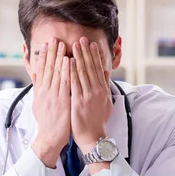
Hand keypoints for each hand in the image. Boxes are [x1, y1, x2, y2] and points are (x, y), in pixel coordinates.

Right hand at [30, 38, 70, 167]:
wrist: (49, 138)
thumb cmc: (47, 123)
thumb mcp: (38, 105)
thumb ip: (39, 90)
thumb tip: (36, 77)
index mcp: (40, 92)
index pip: (42, 70)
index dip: (44, 56)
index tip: (46, 44)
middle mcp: (45, 92)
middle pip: (47, 68)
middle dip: (51, 52)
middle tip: (53, 38)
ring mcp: (52, 96)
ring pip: (55, 73)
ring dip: (58, 57)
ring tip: (61, 44)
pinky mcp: (61, 101)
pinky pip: (64, 83)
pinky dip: (66, 70)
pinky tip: (68, 60)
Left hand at [70, 37, 112, 154]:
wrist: (93, 137)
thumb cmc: (97, 121)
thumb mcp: (105, 103)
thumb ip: (104, 86)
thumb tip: (105, 72)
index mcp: (102, 90)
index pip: (98, 69)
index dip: (95, 55)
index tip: (91, 44)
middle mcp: (96, 91)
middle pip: (91, 68)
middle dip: (86, 52)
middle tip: (82, 38)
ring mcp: (88, 96)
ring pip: (83, 73)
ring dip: (79, 57)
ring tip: (75, 45)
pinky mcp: (79, 101)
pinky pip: (75, 83)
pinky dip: (72, 71)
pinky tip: (69, 61)